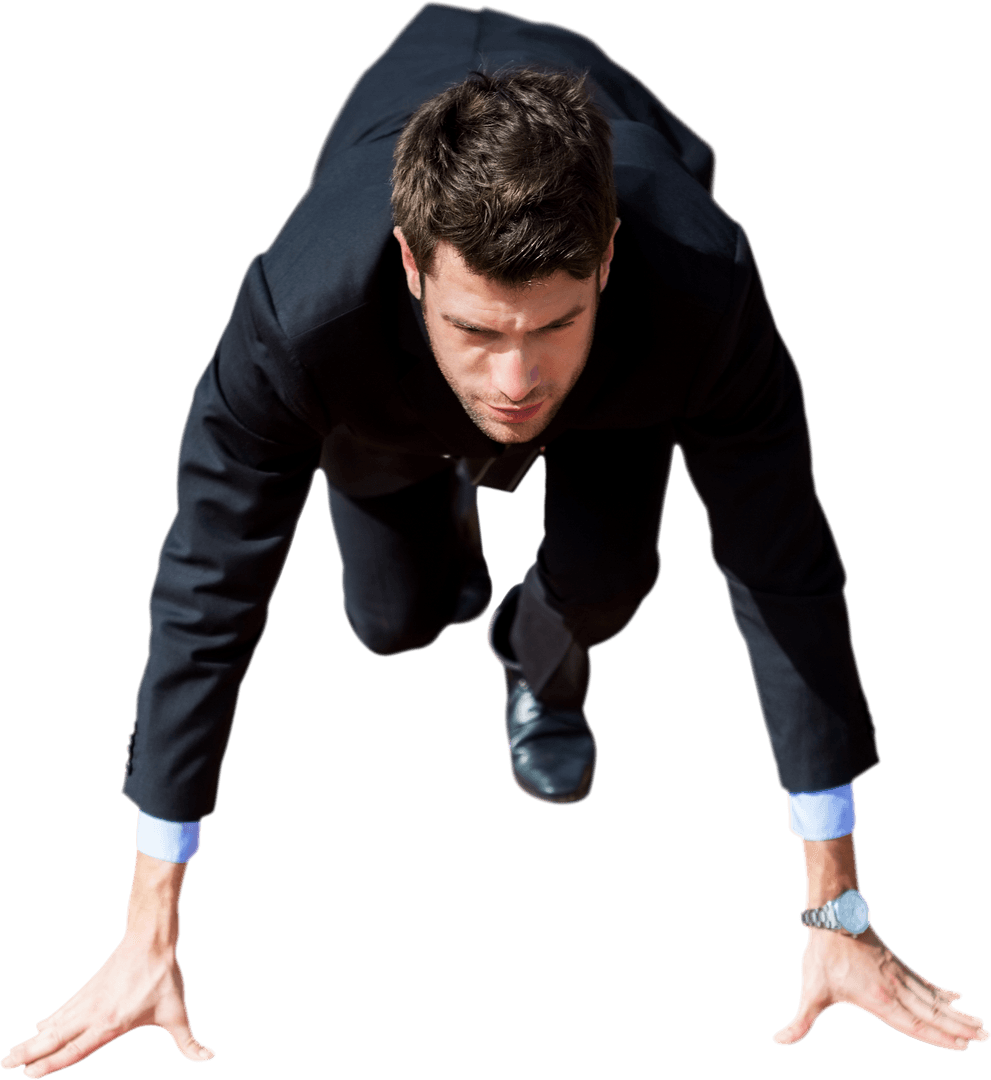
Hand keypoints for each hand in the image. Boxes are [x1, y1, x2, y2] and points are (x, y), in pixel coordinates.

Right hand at [1, 933, 213, 1076]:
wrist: (151, 939)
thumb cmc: (165, 977)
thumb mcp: (178, 1013)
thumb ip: (190, 1041)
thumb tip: (210, 1057)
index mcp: (111, 1024)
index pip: (77, 1049)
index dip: (53, 1063)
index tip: (30, 1073)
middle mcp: (94, 1013)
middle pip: (56, 1038)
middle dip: (29, 1053)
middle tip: (4, 1064)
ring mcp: (90, 999)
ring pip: (56, 1023)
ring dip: (33, 1039)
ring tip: (11, 1053)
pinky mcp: (91, 987)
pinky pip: (66, 1008)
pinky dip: (52, 1019)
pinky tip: (41, 1027)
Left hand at [773, 924, 988, 1051]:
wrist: (832, 917)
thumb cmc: (822, 956)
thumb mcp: (810, 992)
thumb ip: (799, 1022)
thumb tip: (777, 1041)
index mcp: (879, 1000)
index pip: (915, 1025)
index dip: (938, 1037)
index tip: (963, 1046)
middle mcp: (895, 989)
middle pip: (932, 1012)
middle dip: (959, 1027)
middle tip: (986, 1037)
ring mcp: (897, 974)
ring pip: (932, 997)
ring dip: (955, 1011)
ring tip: (980, 1023)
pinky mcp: (895, 962)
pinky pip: (922, 980)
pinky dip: (939, 990)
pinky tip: (954, 994)